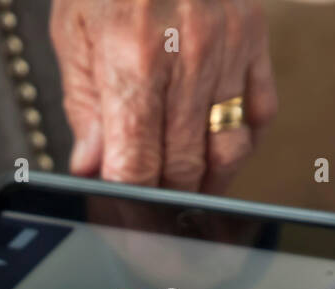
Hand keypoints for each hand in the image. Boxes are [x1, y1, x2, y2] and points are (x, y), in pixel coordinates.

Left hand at [51, 0, 276, 192]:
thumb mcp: (74, 31)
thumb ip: (83, 106)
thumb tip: (90, 167)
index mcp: (134, 62)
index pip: (136, 167)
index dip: (126, 200)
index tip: (118, 211)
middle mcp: (188, 61)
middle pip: (184, 169)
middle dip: (162, 194)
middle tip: (147, 199)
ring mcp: (230, 53)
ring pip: (229, 153)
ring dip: (205, 180)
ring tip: (183, 184)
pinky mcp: (257, 42)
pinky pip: (260, 116)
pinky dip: (241, 142)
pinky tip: (215, 147)